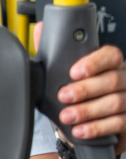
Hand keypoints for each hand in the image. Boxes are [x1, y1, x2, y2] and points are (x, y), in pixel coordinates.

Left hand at [34, 22, 125, 152]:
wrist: (81, 125)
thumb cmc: (75, 94)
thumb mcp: (62, 73)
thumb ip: (54, 51)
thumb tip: (41, 28)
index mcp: (110, 64)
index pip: (110, 55)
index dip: (93, 62)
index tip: (73, 72)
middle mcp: (124, 80)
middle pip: (111, 80)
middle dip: (84, 89)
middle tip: (63, 96)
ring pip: (115, 103)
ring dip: (88, 111)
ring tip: (67, 116)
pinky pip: (119, 124)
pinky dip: (97, 128)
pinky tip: (81, 130)